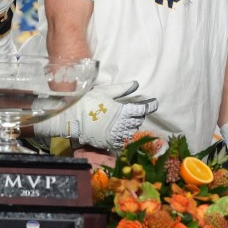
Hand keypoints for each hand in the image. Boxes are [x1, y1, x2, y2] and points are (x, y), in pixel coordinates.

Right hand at [34, 81, 157, 151]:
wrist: (73, 118)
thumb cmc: (89, 101)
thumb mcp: (106, 91)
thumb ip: (122, 89)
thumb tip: (136, 84)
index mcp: (123, 111)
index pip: (142, 109)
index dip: (150, 105)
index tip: (154, 103)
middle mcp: (122, 124)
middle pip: (138, 120)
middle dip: (138, 114)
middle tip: (134, 109)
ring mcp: (116, 135)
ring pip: (132, 131)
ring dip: (132, 125)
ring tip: (126, 119)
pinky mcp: (110, 143)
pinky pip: (123, 141)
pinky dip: (124, 135)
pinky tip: (120, 130)